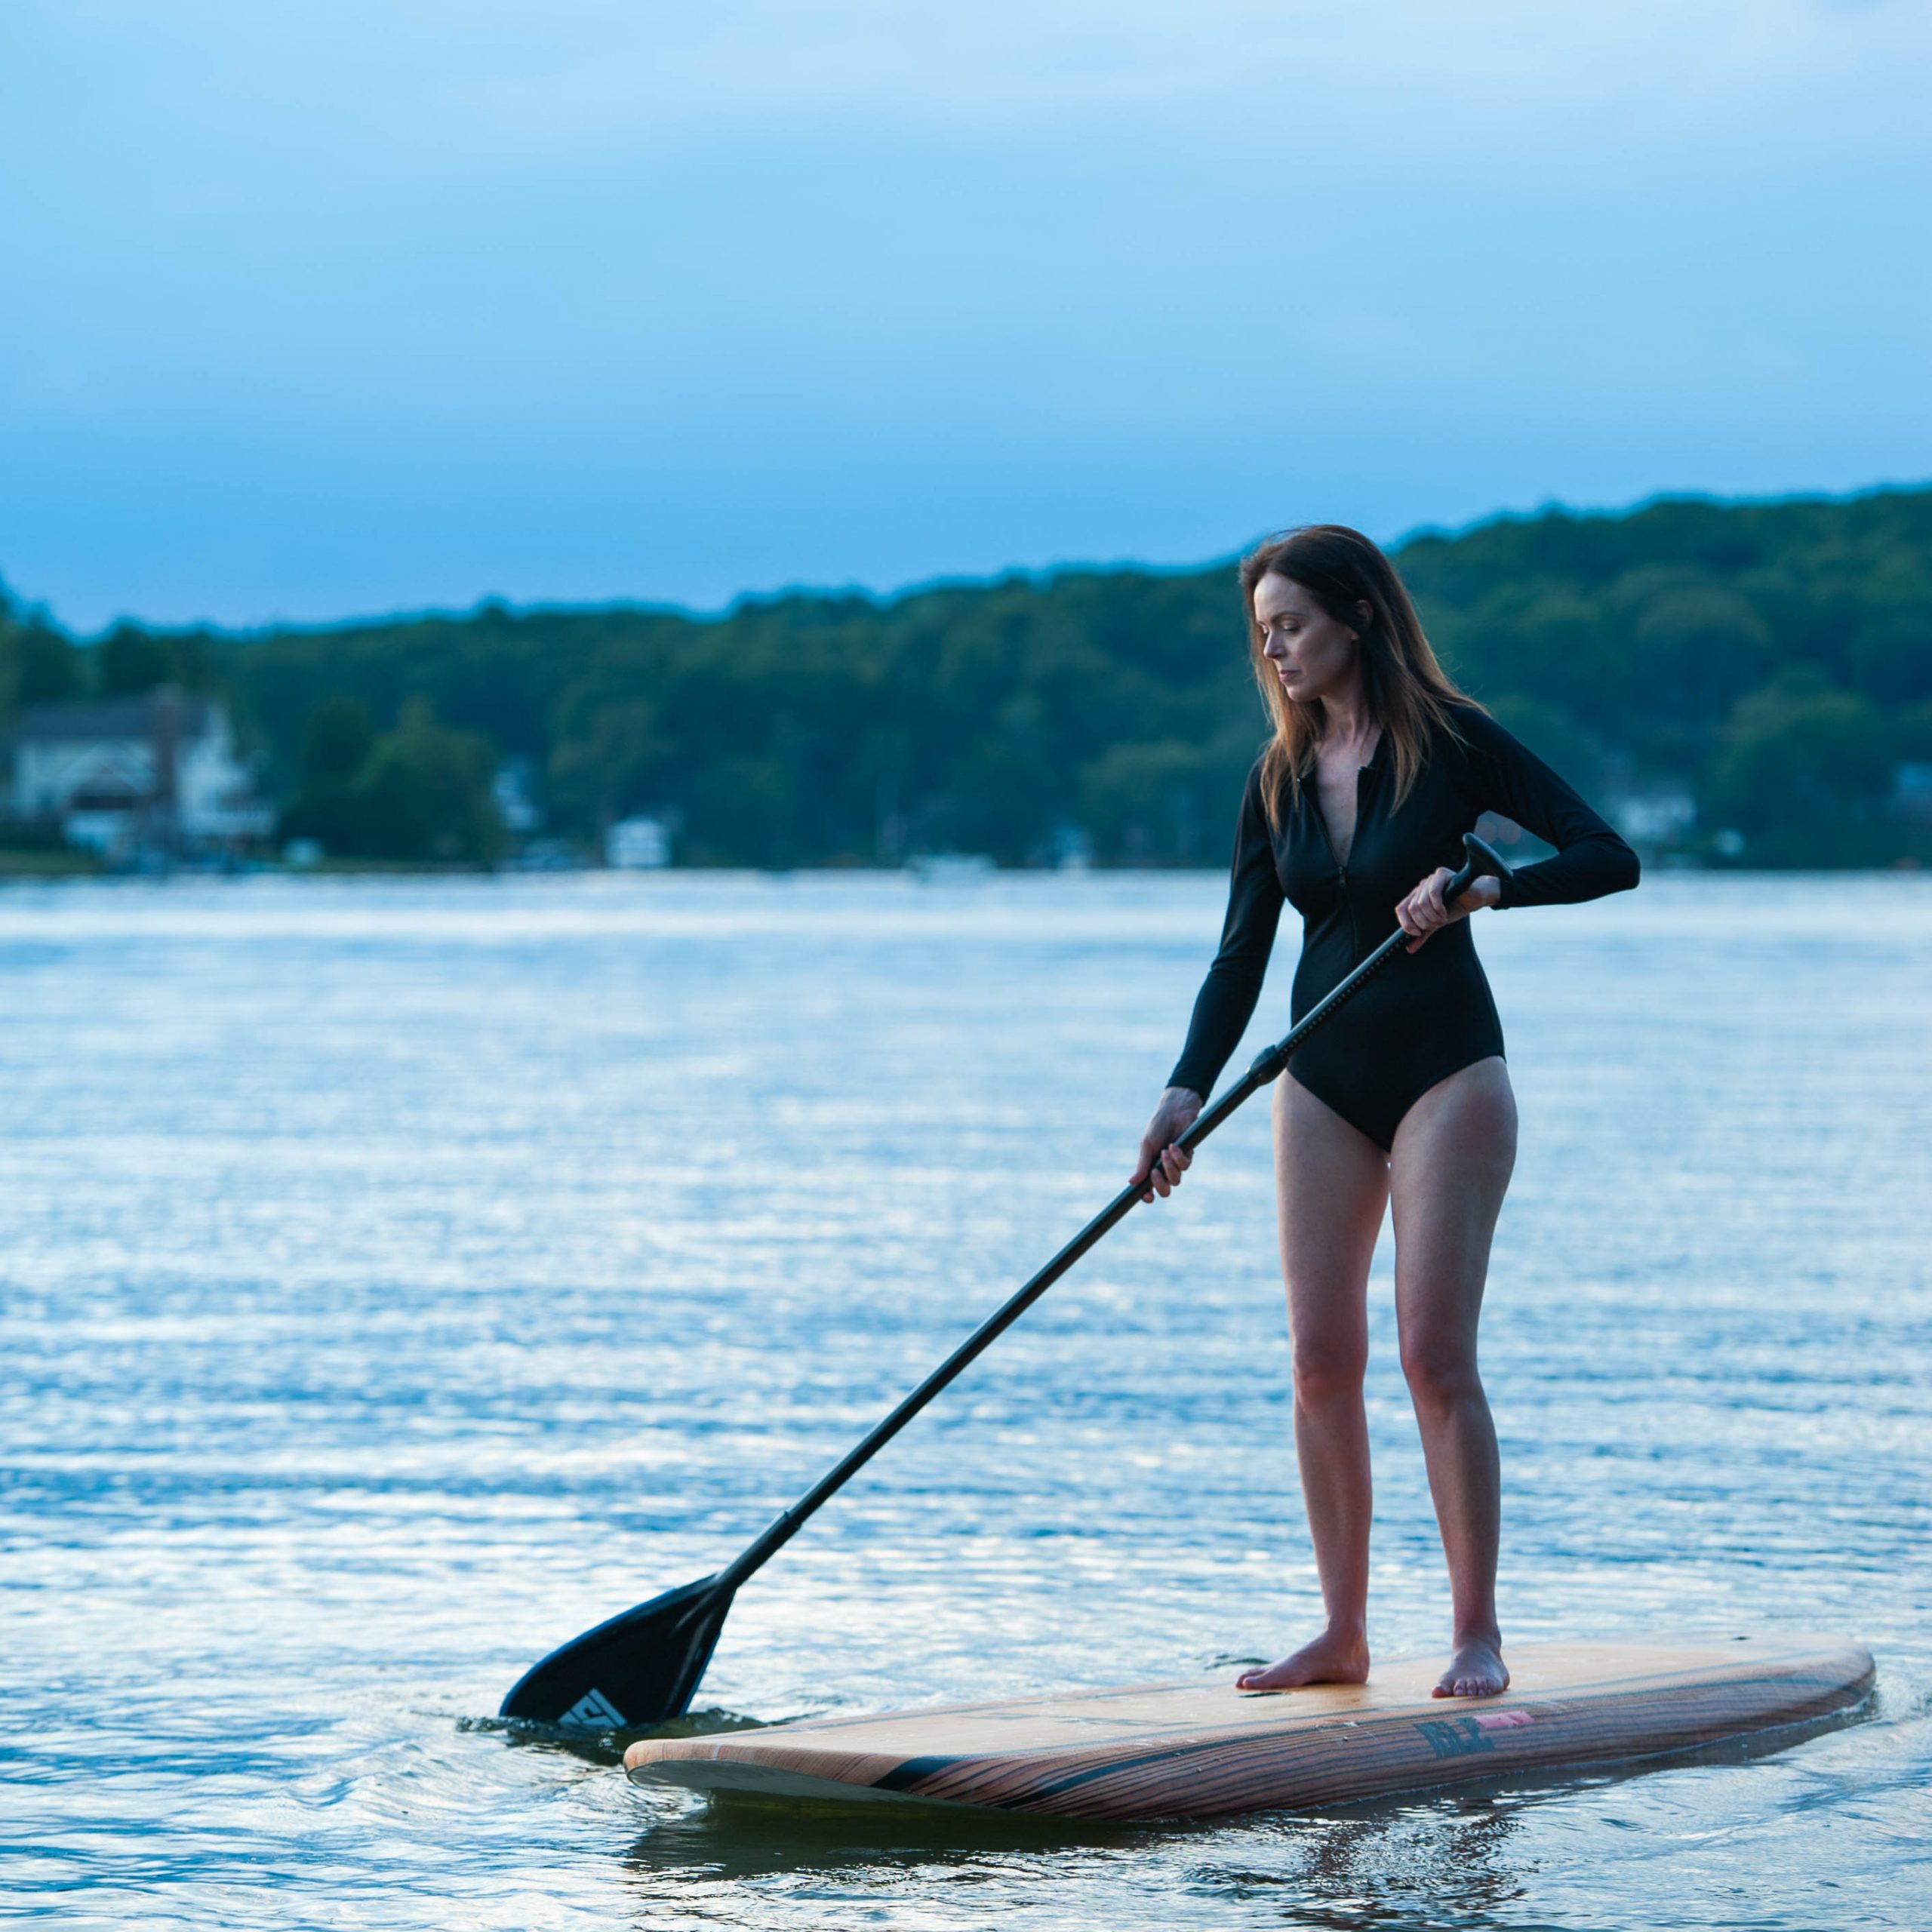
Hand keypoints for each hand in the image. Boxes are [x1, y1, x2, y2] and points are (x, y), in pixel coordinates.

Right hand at [1134, 1086, 1202, 1200]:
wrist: (1174, 1111)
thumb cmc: (1157, 1127)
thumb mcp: (1147, 1145)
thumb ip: (1142, 1164)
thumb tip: (1131, 1183)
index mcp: (1150, 1167)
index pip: (1148, 1189)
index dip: (1147, 1196)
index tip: (1147, 1195)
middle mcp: (1163, 1169)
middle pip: (1165, 1190)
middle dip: (1160, 1184)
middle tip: (1155, 1171)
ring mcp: (1176, 1164)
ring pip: (1176, 1180)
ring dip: (1169, 1167)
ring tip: (1165, 1151)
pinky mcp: (1188, 1156)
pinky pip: (1185, 1166)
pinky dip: (1178, 1157)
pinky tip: (1173, 1145)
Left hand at [1396, 868, 1499, 950]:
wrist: (1475, 898)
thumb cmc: (1456, 908)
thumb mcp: (1436, 923)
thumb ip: (1423, 934)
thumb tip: (1409, 948)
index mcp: (1416, 897)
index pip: (1401, 909)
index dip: (1406, 923)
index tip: (1416, 933)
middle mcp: (1420, 887)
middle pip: (1411, 908)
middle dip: (1424, 922)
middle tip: (1437, 925)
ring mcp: (1430, 880)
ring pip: (1421, 903)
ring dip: (1433, 916)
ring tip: (1443, 919)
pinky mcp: (1440, 874)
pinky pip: (1433, 893)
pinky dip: (1438, 907)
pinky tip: (1445, 912)